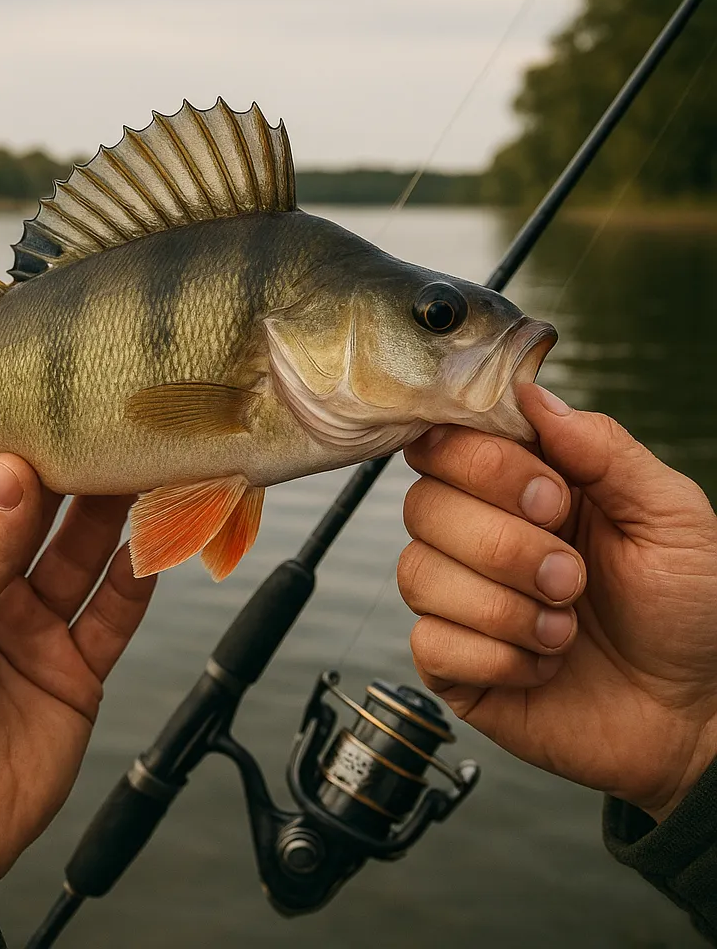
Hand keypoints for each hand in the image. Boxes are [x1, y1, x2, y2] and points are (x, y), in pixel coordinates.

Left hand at [0, 455, 154, 890]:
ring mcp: (38, 632)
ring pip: (85, 562)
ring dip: (113, 522)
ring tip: (141, 472)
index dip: (20, 462)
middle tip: (109, 433)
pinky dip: (135, 584)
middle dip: (76, 482)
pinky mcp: (76, 672)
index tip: (50, 418)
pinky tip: (152, 547)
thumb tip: (12, 470)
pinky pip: (113, 618)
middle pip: (46, 525)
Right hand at [397, 384, 716, 822]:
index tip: (551, 497)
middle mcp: (479, 535)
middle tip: (573, 577)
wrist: (696, 714)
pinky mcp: (452, 662)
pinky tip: (541, 666)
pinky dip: (496, 658)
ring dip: (504, 608)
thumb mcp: (670, 514)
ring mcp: (459, 600)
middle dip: (505, 546)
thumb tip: (530, 393)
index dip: (482, 465)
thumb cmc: (690, 610)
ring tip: (564, 629)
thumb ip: (601, 448)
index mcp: (523, 487)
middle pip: (422, 505)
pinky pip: (429, 643)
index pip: (447, 443)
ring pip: (418, 574)